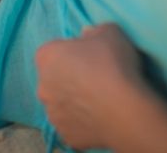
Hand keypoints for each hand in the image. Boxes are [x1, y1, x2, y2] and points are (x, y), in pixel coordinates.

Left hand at [35, 24, 143, 151]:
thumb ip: (94, 30)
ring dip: (74, 101)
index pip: (55, 51)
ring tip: (99, 101)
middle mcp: (42, 86)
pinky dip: (82, 122)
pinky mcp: (66, 135)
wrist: (124, 109)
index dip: (73, 52)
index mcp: (46, 56)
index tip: (91, 57)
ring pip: (61, 104)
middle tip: (95, 79)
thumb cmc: (113, 64)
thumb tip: (86, 34)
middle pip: (54, 78)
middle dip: (69, 78)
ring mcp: (53, 114)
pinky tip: (99, 117)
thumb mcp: (109, 32)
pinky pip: (73, 125)